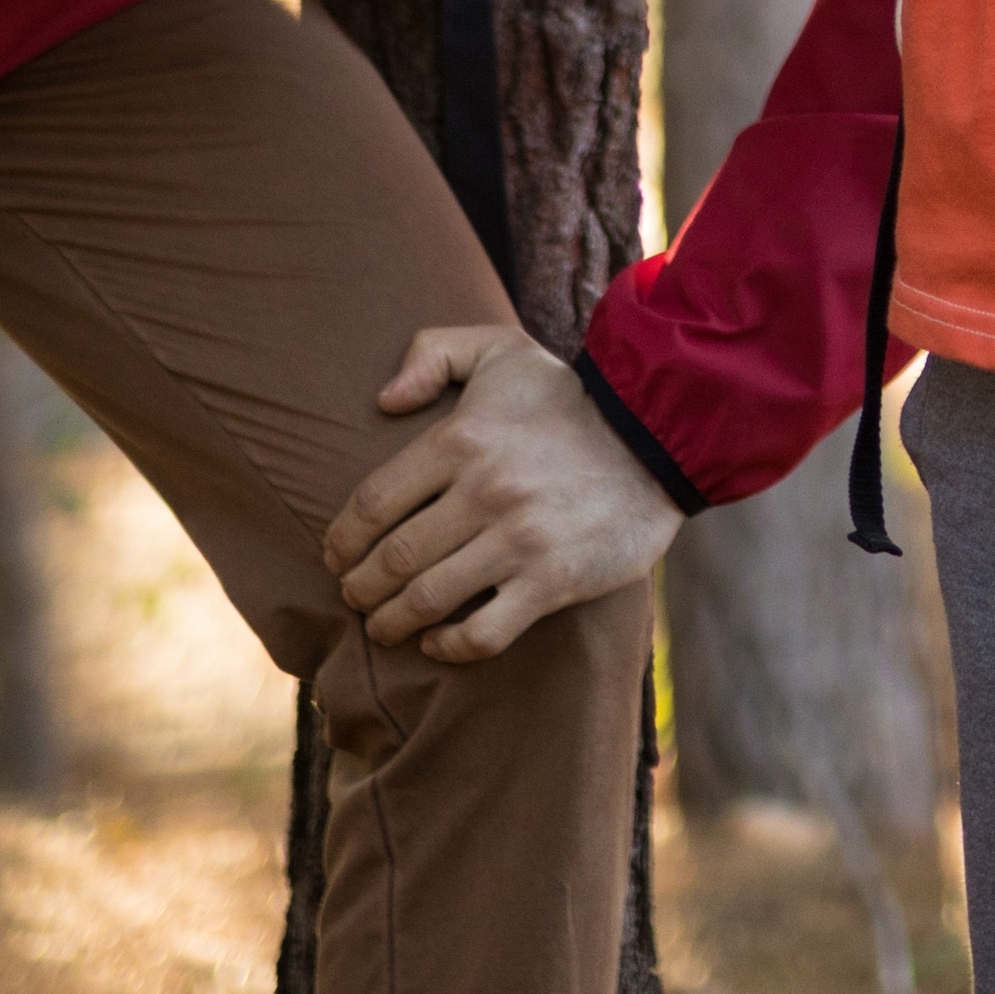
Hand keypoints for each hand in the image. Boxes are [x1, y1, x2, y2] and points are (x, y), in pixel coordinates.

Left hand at [323, 328, 685, 662]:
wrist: (660, 434)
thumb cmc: (569, 398)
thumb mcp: (501, 347)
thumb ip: (433, 352)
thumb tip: (382, 401)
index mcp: (460, 438)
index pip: (372, 502)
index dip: (340, 538)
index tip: (334, 555)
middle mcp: (483, 492)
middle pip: (392, 558)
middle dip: (359, 586)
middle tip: (353, 595)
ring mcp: (519, 541)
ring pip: (428, 599)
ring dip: (391, 621)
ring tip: (382, 626)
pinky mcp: (553, 581)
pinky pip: (484, 631)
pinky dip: (449, 646)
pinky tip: (436, 642)